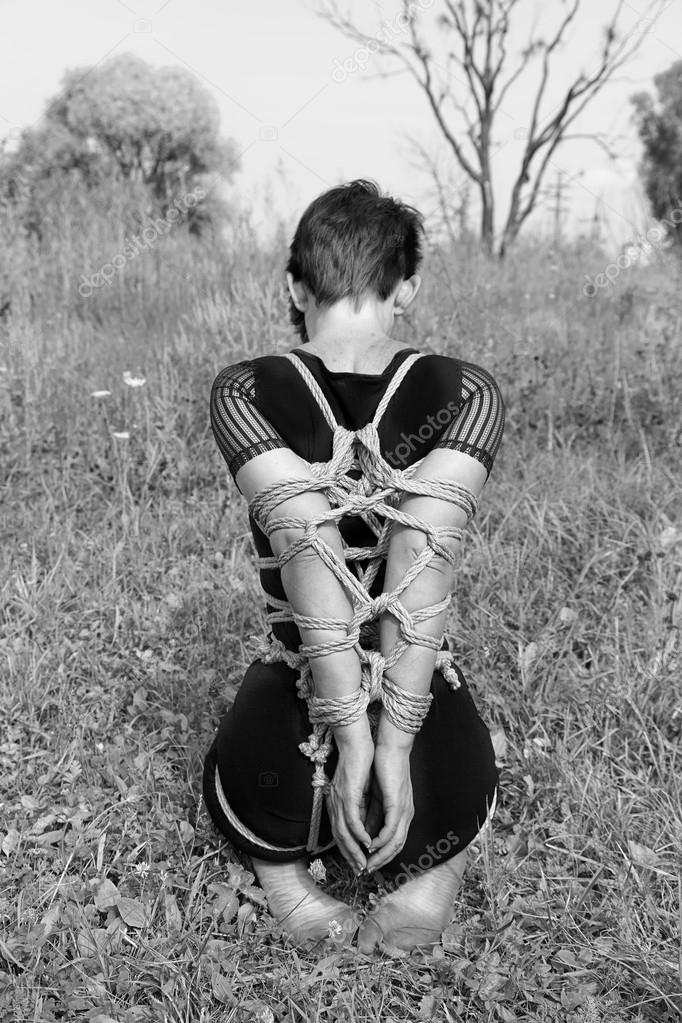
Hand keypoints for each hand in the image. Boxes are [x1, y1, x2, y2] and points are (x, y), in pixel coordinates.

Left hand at [325, 720, 373, 873]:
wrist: (357, 742)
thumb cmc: (361, 763)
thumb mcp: (363, 790)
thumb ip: (363, 808)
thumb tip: (368, 827)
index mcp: (338, 803)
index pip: (341, 834)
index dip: (349, 851)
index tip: (359, 864)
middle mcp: (336, 803)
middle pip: (340, 838)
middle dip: (351, 856)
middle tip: (361, 871)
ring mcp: (340, 799)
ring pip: (343, 832)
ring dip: (354, 850)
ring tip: (364, 862)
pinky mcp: (348, 793)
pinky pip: (351, 818)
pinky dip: (358, 832)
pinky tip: (366, 842)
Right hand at [365, 743, 413, 871]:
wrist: (390, 747)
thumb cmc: (383, 767)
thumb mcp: (377, 795)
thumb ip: (373, 813)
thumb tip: (366, 831)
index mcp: (401, 812)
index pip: (395, 841)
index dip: (382, 855)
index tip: (367, 863)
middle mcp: (406, 814)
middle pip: (397, 847)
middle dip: (380, 861)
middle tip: (366, 870)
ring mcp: (403, 809)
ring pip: (396, 842)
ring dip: (381, 856)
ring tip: (367, 863)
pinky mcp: (397, 803)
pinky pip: (391, 829)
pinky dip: (381, 841)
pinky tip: (371, 846)